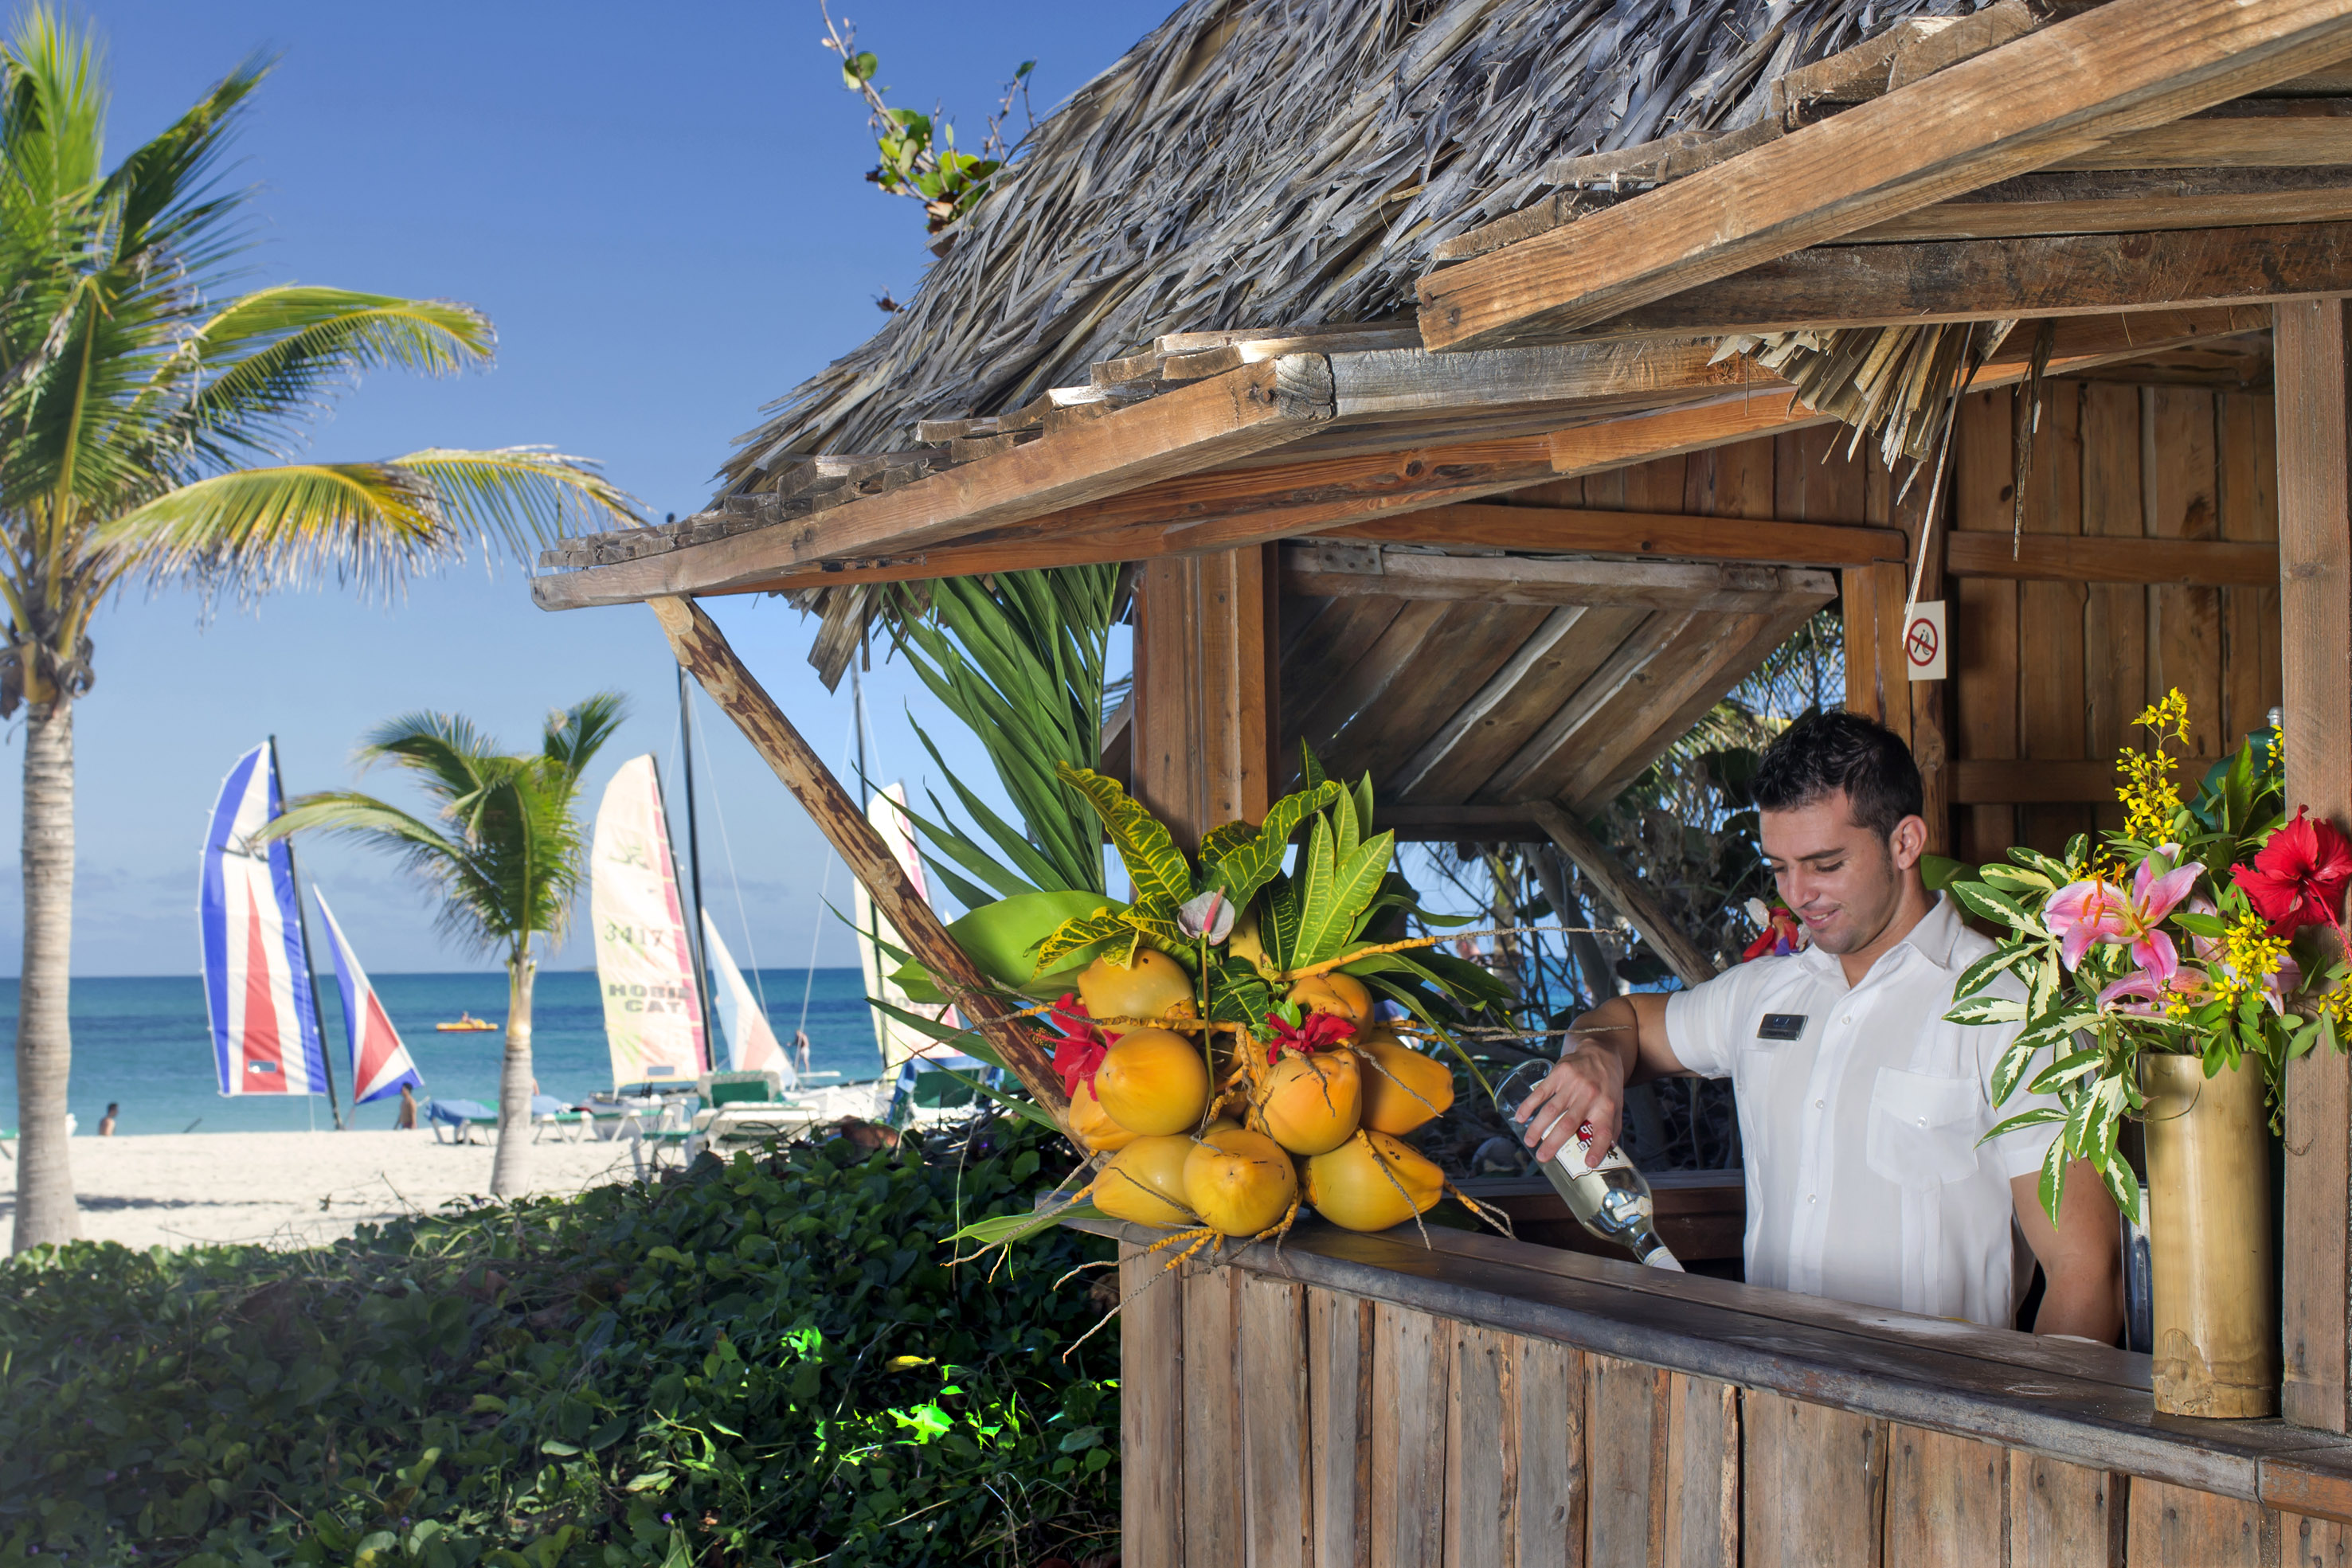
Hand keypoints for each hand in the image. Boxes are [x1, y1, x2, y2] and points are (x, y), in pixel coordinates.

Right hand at [1514, 1042, 1626, 1167]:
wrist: (1601, 1053)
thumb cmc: (1608, 1084)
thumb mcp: (1617, 1105)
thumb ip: (1612, 1128)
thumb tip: (1608, 1153)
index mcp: (1606, 1106)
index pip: (1603, 1131)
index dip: (1597, 1148)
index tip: (1588, 1164)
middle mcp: (1590, 1095)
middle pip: (1569, 1123)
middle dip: (1553, 1143)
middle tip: (1543, 1157)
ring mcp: (1573, 1084)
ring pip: (1551, 1110)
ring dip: (1538, 1127)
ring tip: (1529, 1142)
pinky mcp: (1559, 1073)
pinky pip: (1541, 1092)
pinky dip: (1529, 1105)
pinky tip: (1521, 1117)